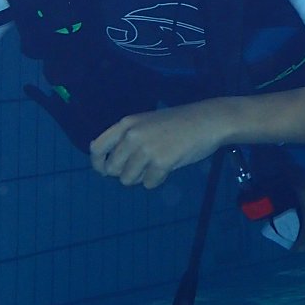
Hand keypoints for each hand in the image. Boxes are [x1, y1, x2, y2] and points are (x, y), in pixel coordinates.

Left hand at [89, 102, 227, 188]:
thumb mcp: (146, 123)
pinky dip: (157, 180)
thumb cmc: (178, 123)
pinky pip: (148, 184)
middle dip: (125, 173)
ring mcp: (146, 149)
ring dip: (141, 177)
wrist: (207, 121)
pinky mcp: (161, 162)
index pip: (97, 148)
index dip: (98, 163)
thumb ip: (127, 138)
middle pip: (112, 169)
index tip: (106, 171)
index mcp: (126, 124)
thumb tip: (107, 165)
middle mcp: (132, 136)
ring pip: (128, 179)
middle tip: (142, 167)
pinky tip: (168, 166)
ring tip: (156, 164)